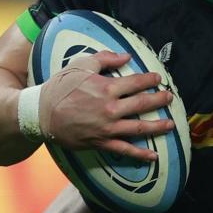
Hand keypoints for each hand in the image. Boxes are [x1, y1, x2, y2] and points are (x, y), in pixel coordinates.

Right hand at [38, 50, 176, 161]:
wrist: (41, 113)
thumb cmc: (61, 87)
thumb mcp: (81, 64)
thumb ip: (106, 58)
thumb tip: (127, 56)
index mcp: (106, 87)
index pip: (136, 82)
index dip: (149, 79)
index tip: (158, 78)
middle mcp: (110, 108)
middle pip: (142, 104)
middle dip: (159, 100)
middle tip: (170, 98)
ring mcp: (107, 127)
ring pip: (138, 127)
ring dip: (157, 126)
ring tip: (171, 124)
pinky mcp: (101, 142)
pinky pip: (124, 149)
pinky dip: (140, 154)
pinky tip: (153, 156)